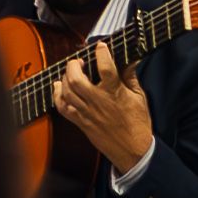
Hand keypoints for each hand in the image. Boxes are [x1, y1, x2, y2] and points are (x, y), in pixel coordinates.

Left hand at [50, 42, 154, 173]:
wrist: (132, 151)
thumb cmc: (138, 124)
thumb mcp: (139, 97)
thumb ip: (131, 77)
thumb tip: (130, 59)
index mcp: (115, 93)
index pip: (105, 68)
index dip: (101, 53)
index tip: (100, 46)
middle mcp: (98, 102)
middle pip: (76, 80)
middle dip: (74, 65)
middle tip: (79, 61)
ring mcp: (87, 113)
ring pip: (67, 92)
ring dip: (65, 78)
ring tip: (71, 73)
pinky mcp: (81, 122)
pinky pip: (62, 108)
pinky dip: (57, 95)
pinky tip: (60, 87)